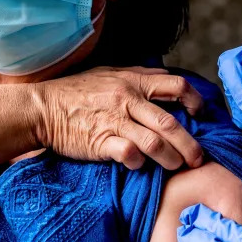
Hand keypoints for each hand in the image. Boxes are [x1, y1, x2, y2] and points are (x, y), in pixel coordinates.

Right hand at [33, 67, 203, 170]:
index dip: (195, 101)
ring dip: (171, 158)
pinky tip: (139, 166)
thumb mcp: (108, 74)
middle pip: (171, 123)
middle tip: (198, 159)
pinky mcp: (102, 142)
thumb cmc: (75, 92)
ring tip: (176, 167)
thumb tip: (166, 78)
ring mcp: (115, 121)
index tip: (200, 115)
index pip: (176, 86)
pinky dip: (139, 163)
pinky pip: (130, 154)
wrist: (41, 108)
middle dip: (190, 145)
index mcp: (133, 81)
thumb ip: (138, 76)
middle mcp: (128, 99)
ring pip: (155, 143)